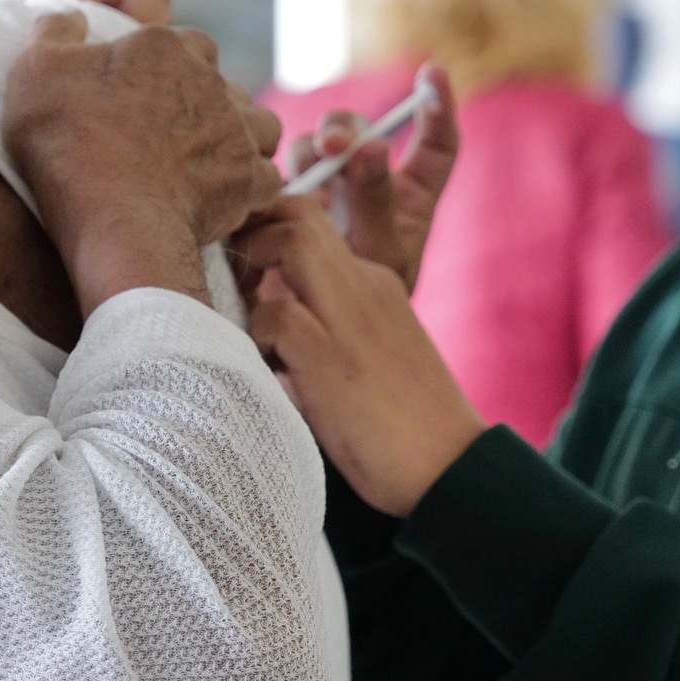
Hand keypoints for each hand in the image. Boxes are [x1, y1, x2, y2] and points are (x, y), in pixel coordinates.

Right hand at [5, 13, 282, 314]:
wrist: (112, 217)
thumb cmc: (69, 144)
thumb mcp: (35, 72)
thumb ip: (53, 32)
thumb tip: (66, 14)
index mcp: (162, 46)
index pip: (182, 42)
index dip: (166, 68)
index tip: (145, 95)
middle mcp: (209, 80)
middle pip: (221, 83)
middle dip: (203, 103)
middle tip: (170, 136)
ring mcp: (236, 129)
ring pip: (258, 122)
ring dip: (240, 137)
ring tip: (209, 163)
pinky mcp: (248, 178)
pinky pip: (267, 177)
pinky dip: (251, 187)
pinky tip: (225, 198)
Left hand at [236, 198, 485, 514]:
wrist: (451, 467)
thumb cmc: (404, 422)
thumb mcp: (370, 352)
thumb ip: (328, 323)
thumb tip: (266, 317)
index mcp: (375, 282)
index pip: (311, 222)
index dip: (265, 229)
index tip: (242, 268)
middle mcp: (364, 285)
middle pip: (298, 213)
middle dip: (250, 231)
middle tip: (228, 283)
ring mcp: (350, 317)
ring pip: (289, 241)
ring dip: (250, 272)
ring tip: (243, 322)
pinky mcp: (331, 358)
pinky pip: (274, 316)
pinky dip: (254, 336)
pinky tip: (262, 370)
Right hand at [285, 67, 459, 292]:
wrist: (312, 341)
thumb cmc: (366, 311)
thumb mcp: (384, 258)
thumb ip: (378, 203)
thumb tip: (369, 147)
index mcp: (410, 196)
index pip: (434, 143)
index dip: (436, 105)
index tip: (432, 74)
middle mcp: (362, 184)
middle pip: (356, 130)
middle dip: (344, 128)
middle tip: (336, 148)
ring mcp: (319, 192)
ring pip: (308, 146)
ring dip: (307, 155)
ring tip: (308, 195)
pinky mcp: (281, 204)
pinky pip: (271, 171)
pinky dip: (270, 173)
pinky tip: (272, 196)